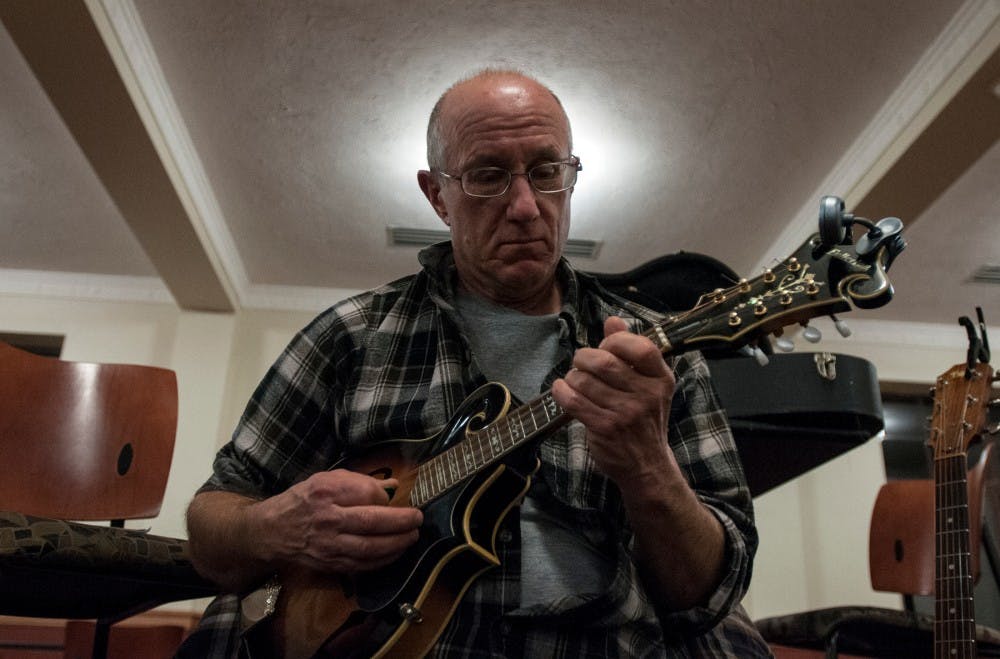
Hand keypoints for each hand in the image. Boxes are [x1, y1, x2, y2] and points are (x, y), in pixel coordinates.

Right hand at [252, 469, 422, 574]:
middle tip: (418, 519)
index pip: (366, 493)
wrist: (272, 531)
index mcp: (326, 492)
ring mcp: (328, 545)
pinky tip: (396, 552)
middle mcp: (327, 519)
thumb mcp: (326, 479)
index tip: (395, 498)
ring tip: (412, 537)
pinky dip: (383, 560)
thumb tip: (392, 485)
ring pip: (369, 548)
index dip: (386, 497)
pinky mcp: (330, 564)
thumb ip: (359, 481)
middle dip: (401, 522)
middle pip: (372, 522)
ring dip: (397, 544)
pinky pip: (362, 565)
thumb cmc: (303, 500)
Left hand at [551, 316, 675, 487]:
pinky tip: (561, 390)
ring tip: (574, 381)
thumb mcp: (647, 384)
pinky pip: (573, 400)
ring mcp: (626, 413)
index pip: (639, 346)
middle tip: (580, 364)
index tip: (605, 348)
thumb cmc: (644, 419)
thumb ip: (630, 350)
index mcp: (661, 379)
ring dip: (572, 377)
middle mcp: (647, 395)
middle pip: (604, 361)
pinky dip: (561, 391)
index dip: (615, 341)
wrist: (647, 465)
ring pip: (584, 380)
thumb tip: (613, 320)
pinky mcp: (605, 428)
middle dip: (583, 357)